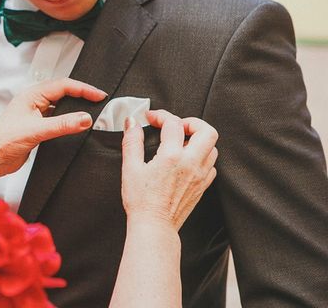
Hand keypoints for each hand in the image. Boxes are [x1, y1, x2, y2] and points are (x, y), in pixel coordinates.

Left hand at [0, 77, 106, 176]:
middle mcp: (34, 102)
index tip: (99, 95)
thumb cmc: (2, 141)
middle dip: (82, 95)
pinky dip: (68, 120)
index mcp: (32, 95)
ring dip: (75, 108)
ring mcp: (35, 114)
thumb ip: (62, 124)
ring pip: (60, 106)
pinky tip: (75, 126)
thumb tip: (85, 119)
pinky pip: (57, 119)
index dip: (83, 89)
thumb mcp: (36, 131)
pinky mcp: (37, 127)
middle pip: (63, 92)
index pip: (63, 86)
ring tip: (91, 112)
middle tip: (99, 101)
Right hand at [121, 109, 217, 230]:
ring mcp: (200, 176)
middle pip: (207, 130)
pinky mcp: (203, 186)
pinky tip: (187, 160)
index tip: (151, 118)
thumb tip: (132, 122)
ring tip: (181, 142)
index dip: (161, 116)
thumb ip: (132, 141)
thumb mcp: (130, 167)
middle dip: (192, 122)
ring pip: (212, 147)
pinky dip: (202, 157)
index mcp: (172, 156)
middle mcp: (191, 163)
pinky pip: (211, 165)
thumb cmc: (140, 200)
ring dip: (198, 140)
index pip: (173, 123)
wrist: (154, 226)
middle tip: (177, 126)